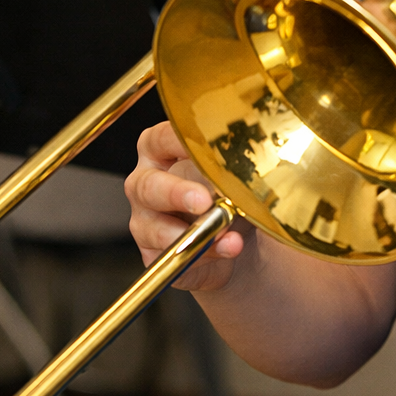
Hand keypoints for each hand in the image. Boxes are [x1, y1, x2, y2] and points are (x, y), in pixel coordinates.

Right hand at [124, 121, 252, 292]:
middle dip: (176, 194)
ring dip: (192, 232)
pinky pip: (172, 256)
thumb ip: (238, 169)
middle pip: (148, 186)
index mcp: (160, 151)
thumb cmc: (233, 195)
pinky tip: (227, 247)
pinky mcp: (153, 254)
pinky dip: (203, 253)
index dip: (178, 143)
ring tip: (225, 232)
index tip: (203, 149)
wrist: (241, 240)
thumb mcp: (238, 175)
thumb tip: (250, 168)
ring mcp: (145, 221)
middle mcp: (146, 184)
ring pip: (155, 229)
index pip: (161, 139)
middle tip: (204, 201)